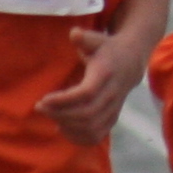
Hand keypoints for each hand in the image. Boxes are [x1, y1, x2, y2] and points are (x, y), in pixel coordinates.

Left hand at [36, 24, 149, 144]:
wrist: (131, 63)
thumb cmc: (107, 50)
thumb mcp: (97, 40)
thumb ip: (85, 38)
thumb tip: (74, 33)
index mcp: (106, 74)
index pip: (86, 93)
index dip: (64, 100)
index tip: (44, 99)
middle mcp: (112, 94)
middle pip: (87, 114)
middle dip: (61, 114)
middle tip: (41, 107)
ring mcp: (114, 108)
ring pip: (92, 127)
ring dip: (68, 126)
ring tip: (52, 117)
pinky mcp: (113, 118)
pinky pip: (97, 135)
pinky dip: (79, 138)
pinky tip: (64, 129)